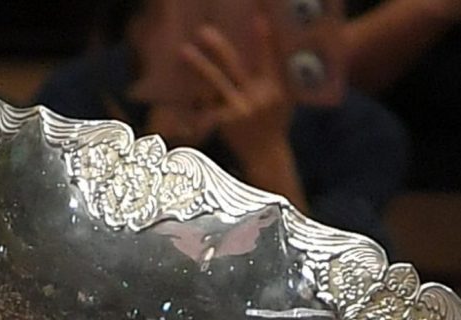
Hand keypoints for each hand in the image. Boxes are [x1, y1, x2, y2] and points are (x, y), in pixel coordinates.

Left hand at [180, 22, 293, 170]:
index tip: (258, 20)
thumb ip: (269, 76)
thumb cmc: (271, 125)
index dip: (263, 41)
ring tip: (183, 51)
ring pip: (215, 84)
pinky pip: (205, 107)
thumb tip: (260, 48)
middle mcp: (256, 98)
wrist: (266, 158)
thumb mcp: (279, 100)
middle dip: (218, 49)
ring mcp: (239, 111)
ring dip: (198, 66)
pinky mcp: (226, 124)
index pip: (267, 60)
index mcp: (271, 88)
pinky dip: (194, 100)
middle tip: (204, 32)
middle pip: (234, 68)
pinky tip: (181, 93)